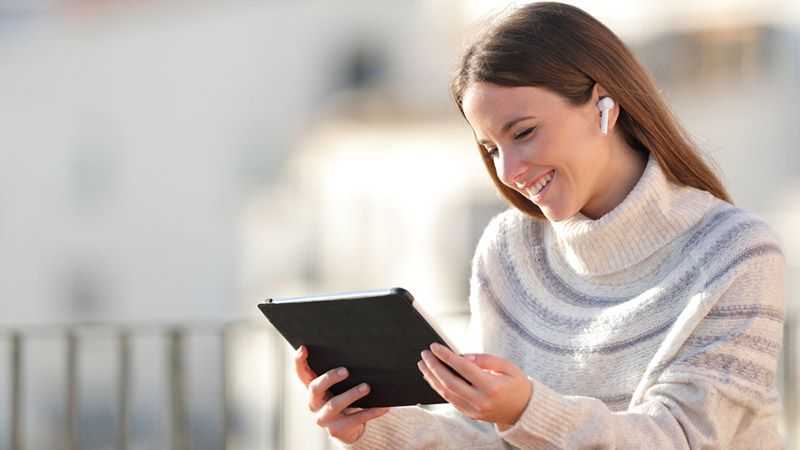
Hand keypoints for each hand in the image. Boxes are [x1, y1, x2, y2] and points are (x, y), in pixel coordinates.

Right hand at [293, 346, 389, 442]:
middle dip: (329, 378)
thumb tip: (358, 350)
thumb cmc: (342, 397)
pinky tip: (384, 406)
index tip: (304, 348)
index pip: (301, 373)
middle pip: (315, 388)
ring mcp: (324, 418)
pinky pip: (355, 419)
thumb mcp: (336, 386)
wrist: (347, 428)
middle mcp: (314, 403)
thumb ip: (338, 372)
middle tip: (345, 370)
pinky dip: (371, 412)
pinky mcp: (337, 430)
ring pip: (335, 404)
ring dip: (351, 394)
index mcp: (312, 389)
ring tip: (366, 387)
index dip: (299, 361)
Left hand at [417, 343, 531, 427]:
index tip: (434, 346)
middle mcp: (481, 401)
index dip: (446, 356)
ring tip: (423, 364)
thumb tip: (461, 356)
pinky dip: (439, 388)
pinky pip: (451, 400)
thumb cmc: (517, 384)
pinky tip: (433, 377)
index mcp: (492, 386)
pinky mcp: (471, 415)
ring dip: (432, 378)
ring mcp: (474, 410)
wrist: (525, 410)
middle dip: (434, 366)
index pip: (463, 368)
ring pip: (446, 394)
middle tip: (424, 354)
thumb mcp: (507, 366)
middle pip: (450, 382)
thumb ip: (484, 359)